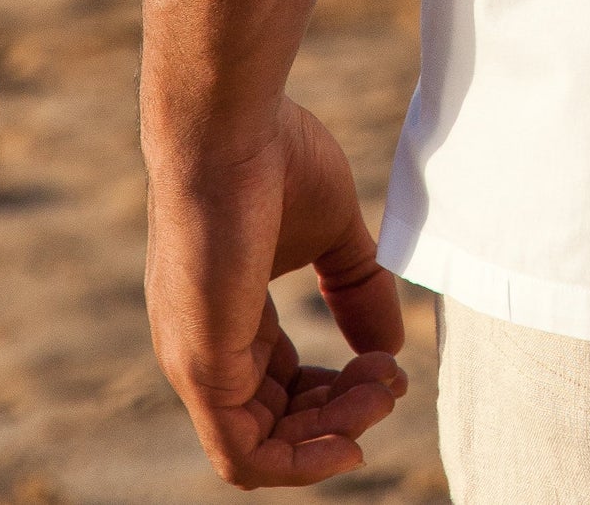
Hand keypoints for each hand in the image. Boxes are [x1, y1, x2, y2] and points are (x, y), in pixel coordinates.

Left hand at [145, 97, 407, 488]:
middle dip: (345, 413)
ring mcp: (197, 362)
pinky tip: (348, 441)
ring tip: (381, 392)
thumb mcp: (331, 231)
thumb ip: (356, 287)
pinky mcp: (202, 366)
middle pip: (278, 422)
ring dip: (333, 434)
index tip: (389, 363)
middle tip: (392, 381)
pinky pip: (243, 452)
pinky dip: (299, 463)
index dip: (337, 390)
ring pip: (266, 445)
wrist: (230, 126)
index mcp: (230, 317)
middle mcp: (205, 350)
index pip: (279, 387)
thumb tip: (389, 348)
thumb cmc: (272, 159)